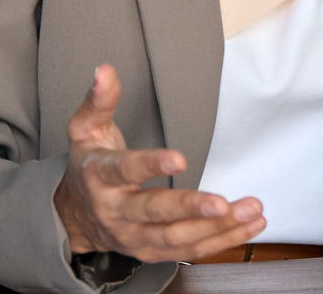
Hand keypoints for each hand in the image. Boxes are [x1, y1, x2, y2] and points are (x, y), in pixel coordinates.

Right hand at [54, 64, 265, 262]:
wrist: (74, 217)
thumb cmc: (87, 166)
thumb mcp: (85, 130)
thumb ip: (99, 101)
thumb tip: (105, 71)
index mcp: (99, 177)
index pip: (125, 170)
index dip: (151, 165)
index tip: (180, 158)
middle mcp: (116, 211)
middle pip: (154, 212)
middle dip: (190, 207)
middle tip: (222, 202)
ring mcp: (133, 236)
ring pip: (176, 237)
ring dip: (215, 227)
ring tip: (249, 211)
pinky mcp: (151, 251)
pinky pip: (187, 251)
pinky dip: (220, 241)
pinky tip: (247, 227)